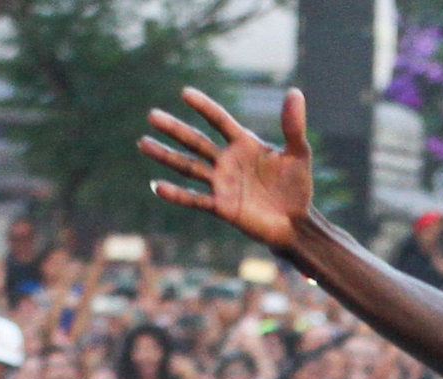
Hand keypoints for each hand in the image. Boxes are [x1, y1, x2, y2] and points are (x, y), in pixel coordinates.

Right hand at [142, 88, 314, 252]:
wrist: (296, 222)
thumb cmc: (297, 187)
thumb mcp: (299, 153)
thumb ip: (293, 126)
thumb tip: (294, 92)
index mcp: (244, 143)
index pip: (219, 120)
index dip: (204, 107)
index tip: (186, 93)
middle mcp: (227, 161)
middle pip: (196, 141)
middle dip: (174, 129)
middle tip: (152, 116)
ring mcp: (221, 183)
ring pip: (188, 166)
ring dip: (166, 156)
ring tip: (143, 143)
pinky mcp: (221, 206)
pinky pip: (195, 199)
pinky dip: (177, 194)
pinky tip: (157, 186)